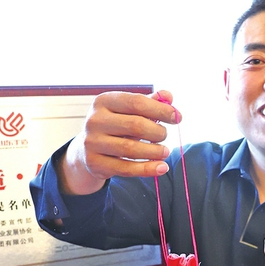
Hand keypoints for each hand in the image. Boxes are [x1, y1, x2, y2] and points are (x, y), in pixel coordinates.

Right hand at [58, 90, 181, 194]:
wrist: (87, 150)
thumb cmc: (116, 126)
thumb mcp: (129, 111)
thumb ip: (149, 103)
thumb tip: (168, 96)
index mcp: (104, 101)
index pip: (137, 102)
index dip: (161, 110)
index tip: (177, 117)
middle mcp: (95, 120)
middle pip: (136, 125)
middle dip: (157, 132)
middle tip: (164, 136)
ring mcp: (92, 142)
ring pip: (131, 149)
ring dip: (154, 151)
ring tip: (165, 152)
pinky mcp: (95, 163)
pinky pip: (126, 169)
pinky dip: (147, 169)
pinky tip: (161, 167)